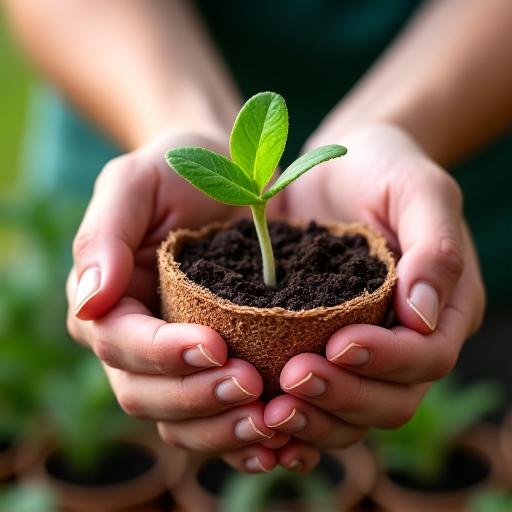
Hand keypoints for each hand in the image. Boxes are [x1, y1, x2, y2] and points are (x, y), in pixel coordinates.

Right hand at [66, 132, 287, 472]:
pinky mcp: (220, 366)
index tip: (213, 346)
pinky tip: (282, 441)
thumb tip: (88, 300)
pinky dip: (246, 437)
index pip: (123, 345)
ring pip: (184, 420)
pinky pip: (221, 417)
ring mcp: (179, 361)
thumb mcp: (134, 184)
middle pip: (150, 395)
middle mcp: (138, 343)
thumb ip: (104, 236)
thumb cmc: (178, 170)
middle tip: (251, 387)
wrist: (231, 175)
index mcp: (110, 304)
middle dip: (198, 399)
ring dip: (224, 429)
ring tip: (272, 422)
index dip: (163, 355)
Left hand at [264, 123, 484, 471]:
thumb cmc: (385, 168)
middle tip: (293, 380)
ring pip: (353, 413)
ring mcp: (363, 349)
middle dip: (344, 397)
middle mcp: (407, 340)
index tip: (339, 343)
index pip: (428, 357)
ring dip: (315, 419)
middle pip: (391, 399)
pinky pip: (316, 399)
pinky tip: (260, 416)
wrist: (337, 165)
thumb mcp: (419, 190)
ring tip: (270, 410)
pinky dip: (294, 415)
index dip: (387, 361)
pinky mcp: (321, 346)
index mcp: (443, 309)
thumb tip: (424, 316)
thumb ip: (435, 247)